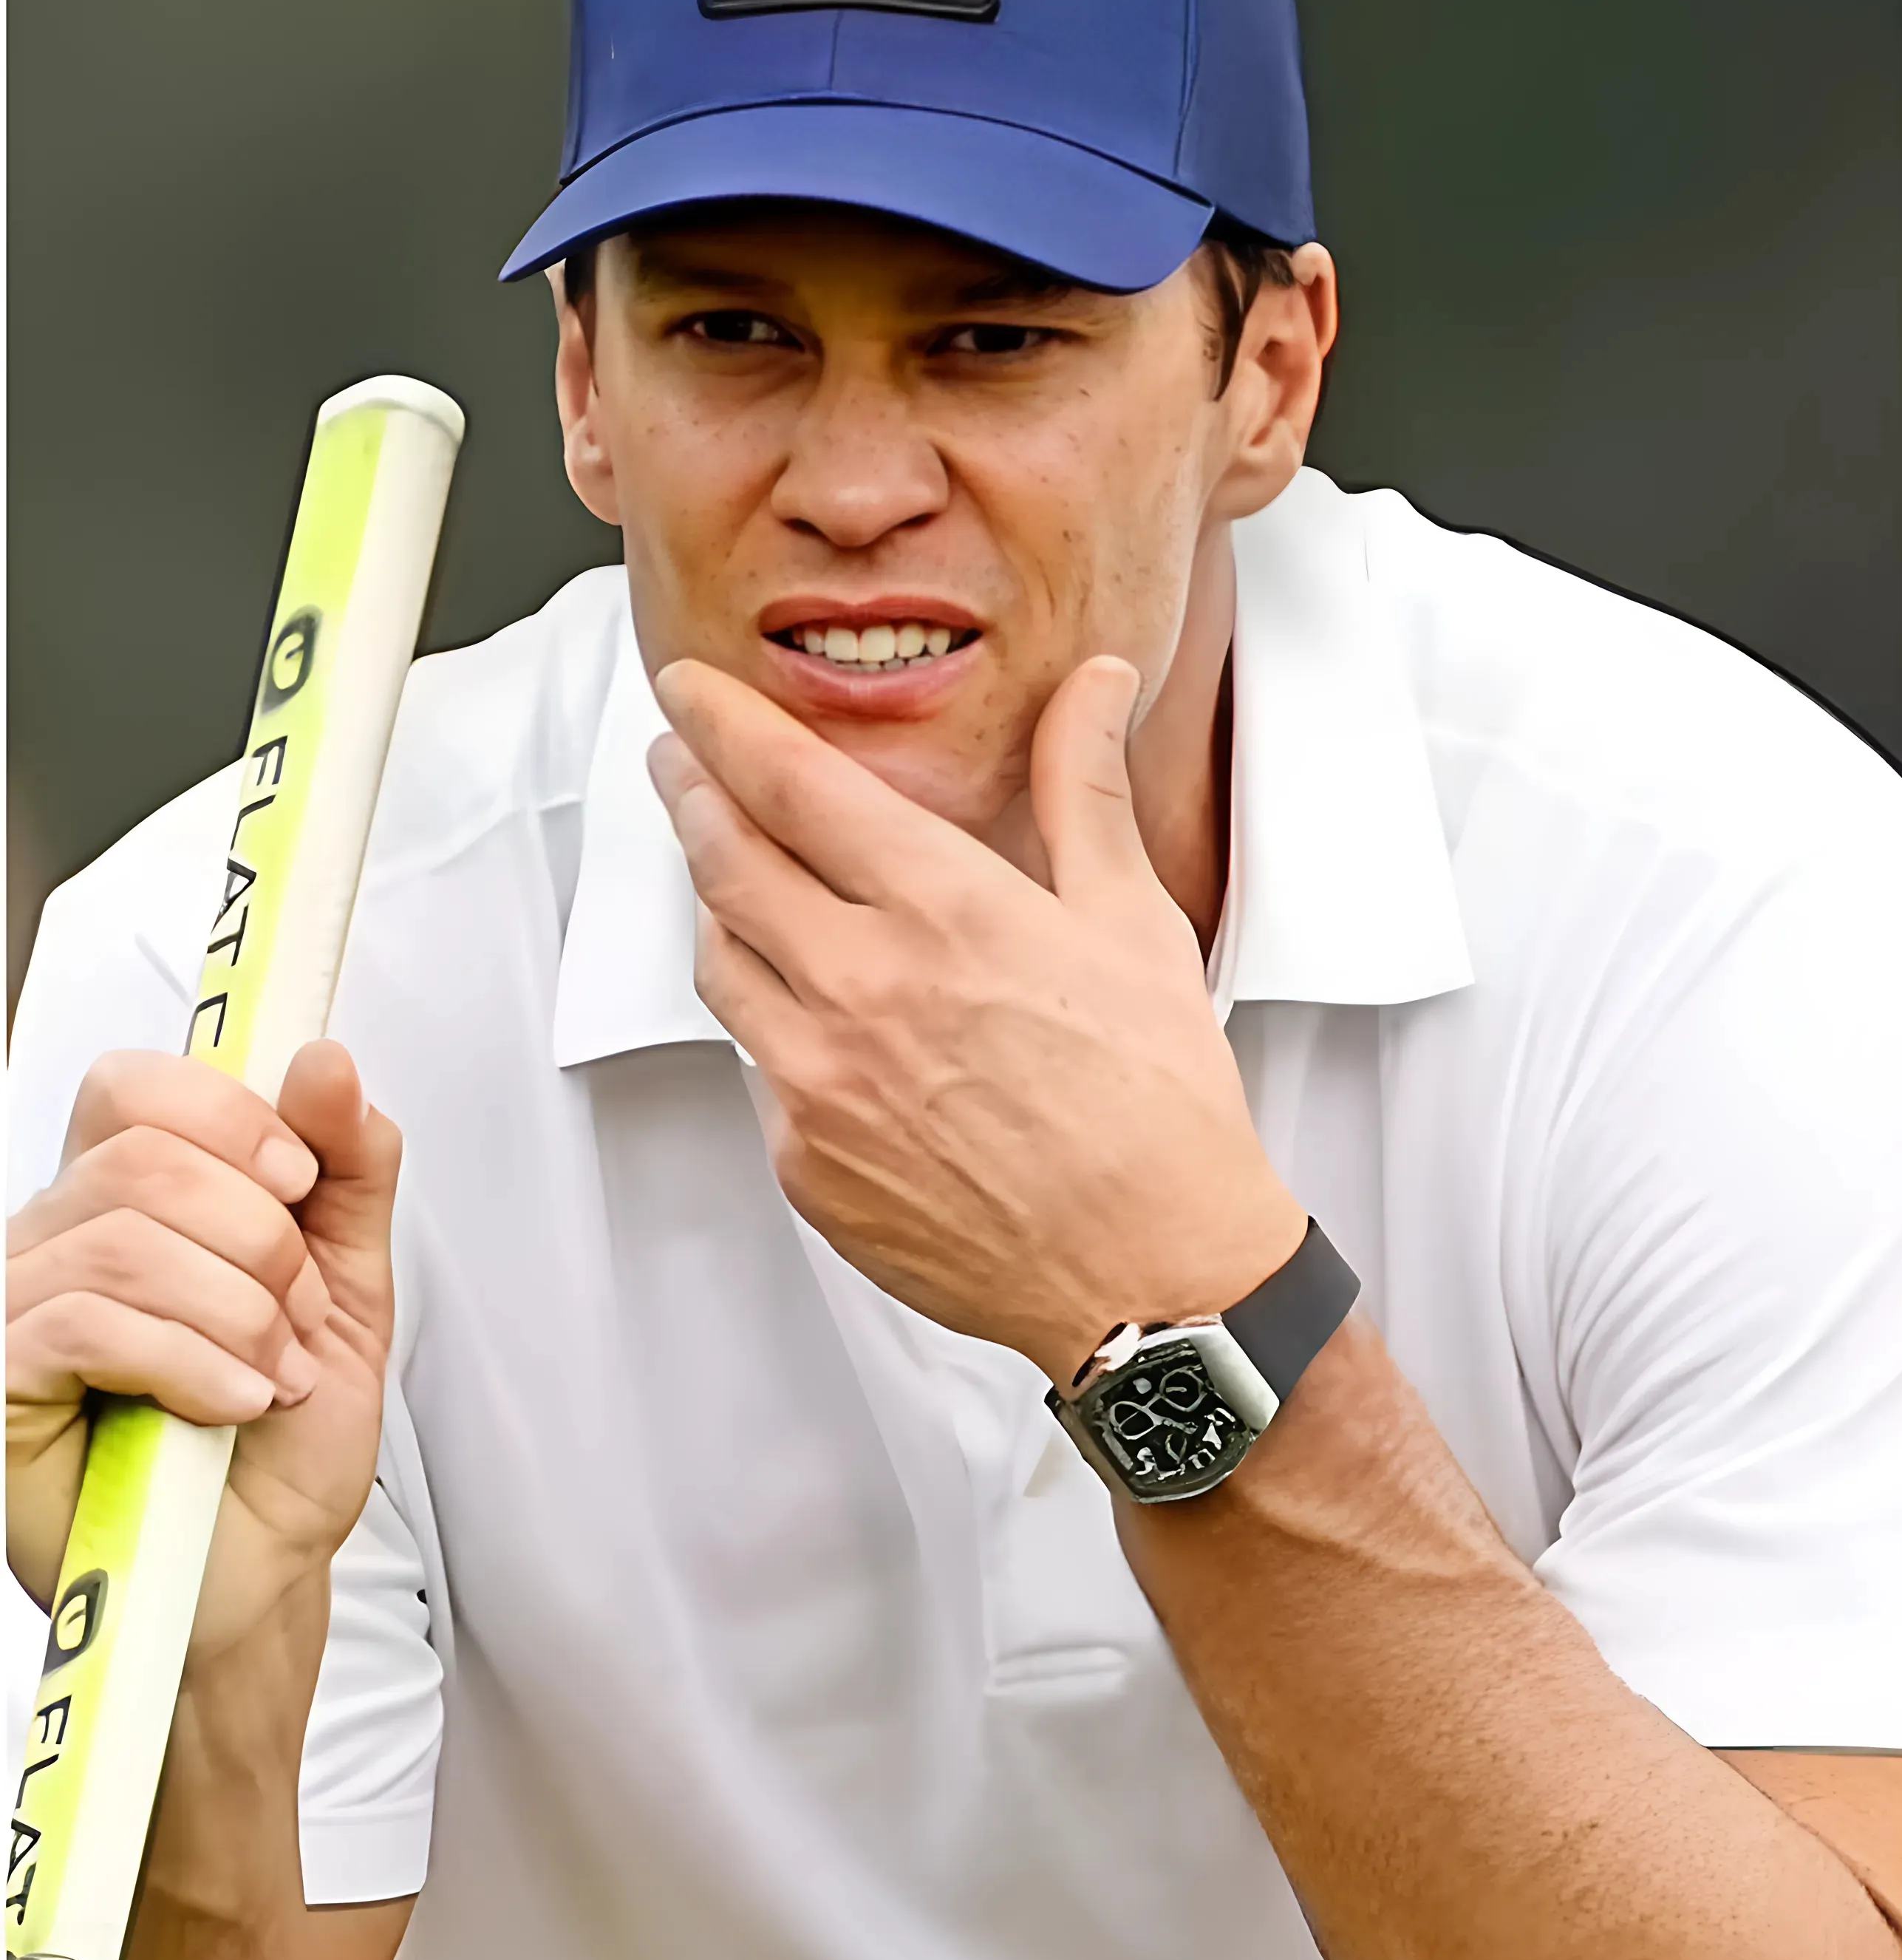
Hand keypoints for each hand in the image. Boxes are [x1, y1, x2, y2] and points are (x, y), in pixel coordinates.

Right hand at [7, 1045, 401, 1659]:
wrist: (262, 1568)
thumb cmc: (281, 1443)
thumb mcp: (349, 1290)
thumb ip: (348, 1172)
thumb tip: (323, 1061)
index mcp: (134, 1202)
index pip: (138, 1086)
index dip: (233, 1118)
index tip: (300, 1182)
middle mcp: (59, 1240)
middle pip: (148, 1157)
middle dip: (263, 1244)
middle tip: (295, 1320)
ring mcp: (17, 1309)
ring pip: (127, 1240)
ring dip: (238, 1316)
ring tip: (269, 1376)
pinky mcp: (4, 1381)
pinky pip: (85, 1322)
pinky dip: (190, 1363)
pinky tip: (228, 1404)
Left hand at [649, 655, 1303, 1384]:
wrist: (1152, 1275)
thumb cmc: (1159, 1108)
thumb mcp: (1134, 925)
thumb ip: (1085, 791)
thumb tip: (1095, 685)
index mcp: (944, 912)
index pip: (789, 784)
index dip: (724, 724)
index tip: (691, 692)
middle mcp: (860, 988)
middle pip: (724, 860)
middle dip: (693, 795)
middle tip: (683, 762)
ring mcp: (817, 1082)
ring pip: (719, 962)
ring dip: (718, 905)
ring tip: (739, 880)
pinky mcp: (803, 1162)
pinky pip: (756, 1067)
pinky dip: (773, 1023)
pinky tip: (817, 1016)